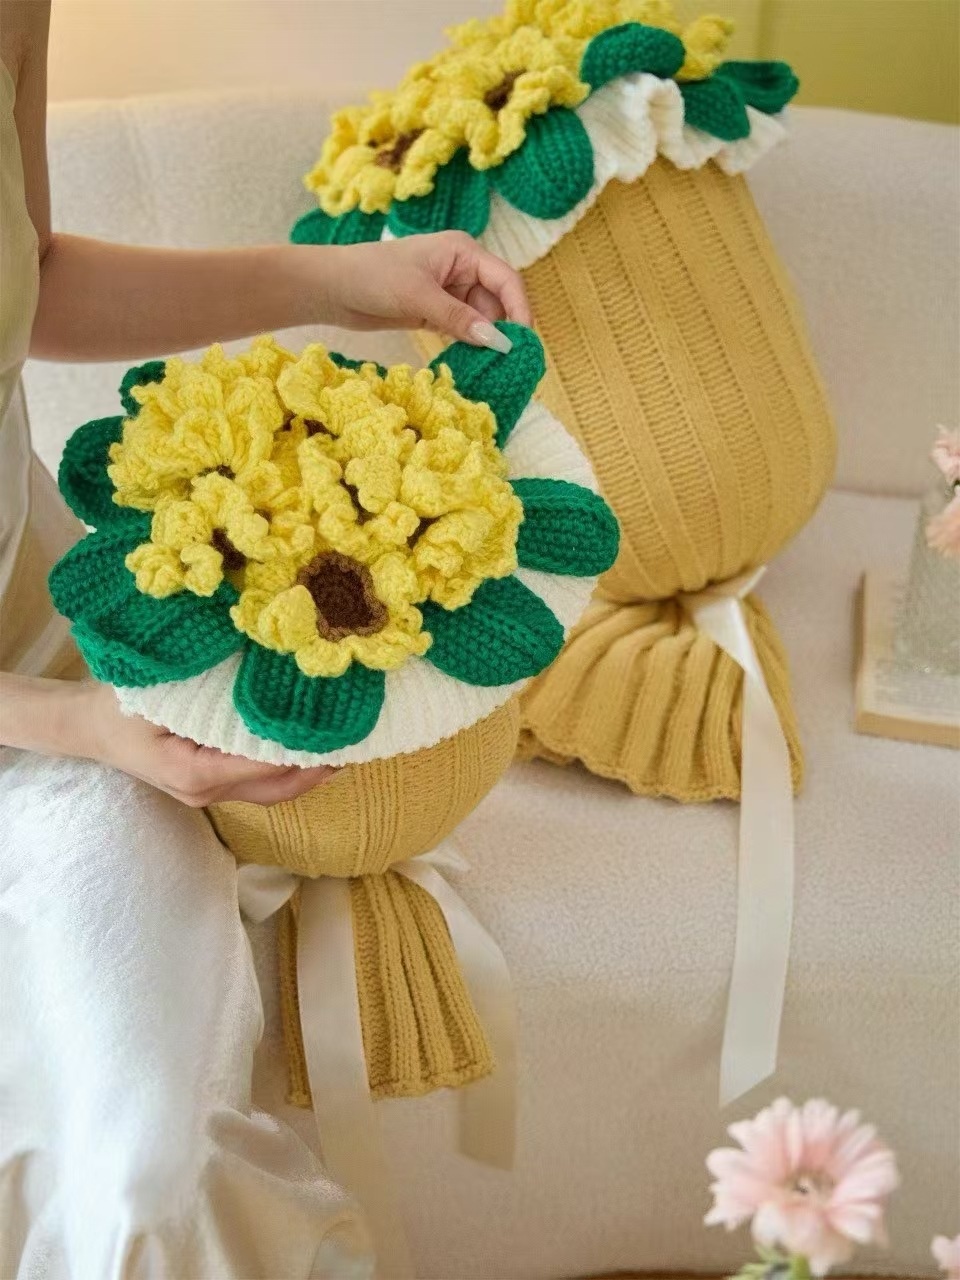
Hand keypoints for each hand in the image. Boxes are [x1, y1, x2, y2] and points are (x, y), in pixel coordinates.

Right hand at [75, 681, 335, 807]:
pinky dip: (288, 766)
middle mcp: (204, 791)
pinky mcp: (211, 784)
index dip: (301, 748)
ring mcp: (208, 793)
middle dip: (319, 767)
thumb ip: (208, 686)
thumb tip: (262, 660)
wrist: (84, 726)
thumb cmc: (118, 702)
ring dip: (308, 770)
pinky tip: (310, 743)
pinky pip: (258, 782)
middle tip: (355, 738)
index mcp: (193, 771)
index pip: (262, 765)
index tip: (334, 725)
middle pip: (277, 789)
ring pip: (272, 791)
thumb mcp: (159, 689)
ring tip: (344, 741)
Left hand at [313, 231, 532, 351]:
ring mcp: (449, 291)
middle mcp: (461, 268)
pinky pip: (464, 329)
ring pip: (481, 318)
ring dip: (485, 340)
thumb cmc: (372, 277)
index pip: (506, 279)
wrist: (332, 288)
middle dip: (503, 329)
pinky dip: (469, 344)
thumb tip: (497, 342)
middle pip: (497, 301)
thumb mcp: (419, 297)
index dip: (519, 309)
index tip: (523, 342)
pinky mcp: (436, 312)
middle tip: (509, 363)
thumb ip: (459, 319)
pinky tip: (472, 362)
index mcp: (463, 251)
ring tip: (491, 366)